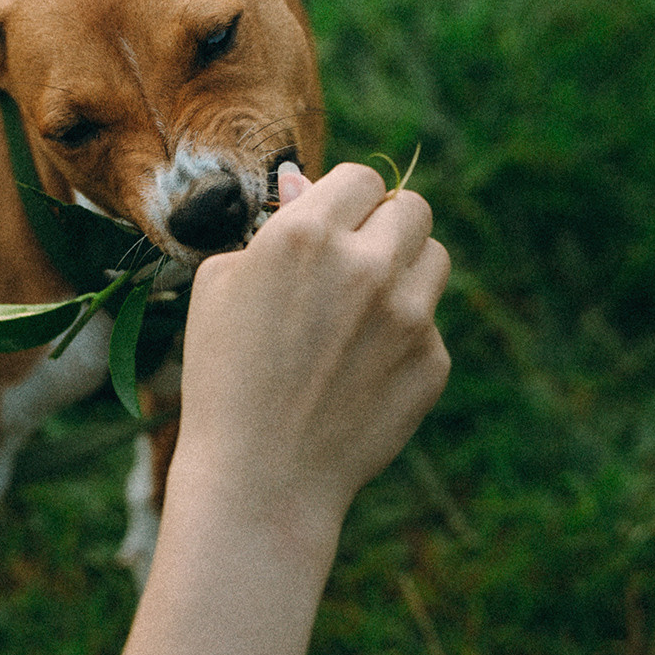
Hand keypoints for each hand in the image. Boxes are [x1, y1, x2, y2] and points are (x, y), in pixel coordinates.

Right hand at [173, 160, 451, 544]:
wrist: (260, 476)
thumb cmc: (223, 374)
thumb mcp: (219, 285)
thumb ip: (272, 227)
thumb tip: (305, 186)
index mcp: (307, 234)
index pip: (361, 178)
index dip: (343, 197)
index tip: (332, 221)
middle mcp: (367, 266)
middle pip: (412, 208)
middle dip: (384, 224)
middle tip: (355, 257)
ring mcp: (409, 316)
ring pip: (435, 259)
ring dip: (404, 270)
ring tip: (362, 309)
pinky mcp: (432, 362)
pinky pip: (429, 325)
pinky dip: (402, 336)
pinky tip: (358, 368)